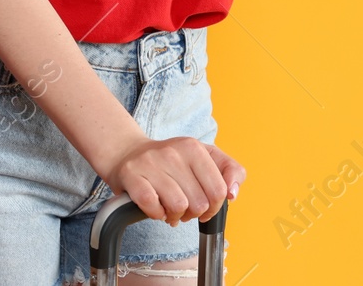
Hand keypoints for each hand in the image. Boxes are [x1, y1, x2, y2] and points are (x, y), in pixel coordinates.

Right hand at [103, 135, 245, 226]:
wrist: (129, 152)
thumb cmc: (172, 161)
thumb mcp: (206, 157)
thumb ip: (230, 170)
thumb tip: (233, 193)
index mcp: (193, 147)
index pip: (219, 191)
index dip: (215, 207)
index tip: (206, 206)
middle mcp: (172, 152)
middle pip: (199, 203)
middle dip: (194, 213)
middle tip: (185, 208)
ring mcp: (150, 162)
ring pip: (178, 207)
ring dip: (175, 216)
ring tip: (170, 209)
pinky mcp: (131, 175)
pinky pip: (153, 206)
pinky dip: (156, 214)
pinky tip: (156, 207)